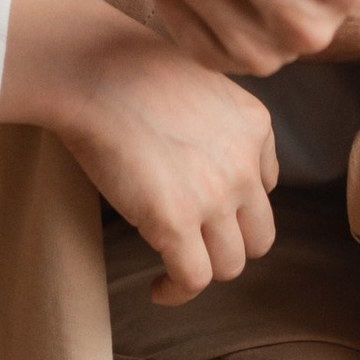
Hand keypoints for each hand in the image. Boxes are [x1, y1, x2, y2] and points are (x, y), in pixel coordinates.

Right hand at [0, 0, 279, 302]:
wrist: (94, 70)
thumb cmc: (127, 68)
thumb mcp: (197, 83)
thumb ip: (213, 122)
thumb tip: (195, 157)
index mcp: (255, 125)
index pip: (266, 186)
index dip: (235, 203)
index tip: (206, 209)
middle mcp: (246, 164)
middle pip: (259, 234)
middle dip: (228, 245)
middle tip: (194, 244)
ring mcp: (215, 196)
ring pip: (231, 264)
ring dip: (203, 270)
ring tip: (173, 267)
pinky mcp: (176, 222)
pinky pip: (194, 279)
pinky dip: (177, 291)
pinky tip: (158, 288)